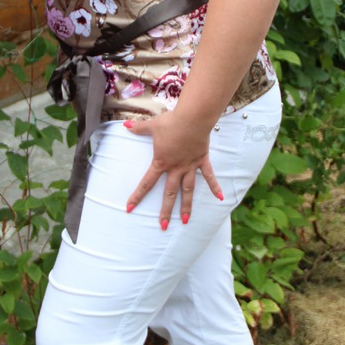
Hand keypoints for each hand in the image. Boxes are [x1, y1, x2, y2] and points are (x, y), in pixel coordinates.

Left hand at [123, 111, 222, 228]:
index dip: (137, 196)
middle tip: (163, 226)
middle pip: (169, 193)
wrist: (192, 118)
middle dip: (166, 211)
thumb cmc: (172, 122)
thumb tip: (124, 125)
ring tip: (186, 221)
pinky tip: (220, 198)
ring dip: (187, 206)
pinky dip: (214, 186)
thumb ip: (138, 128)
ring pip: (188, 190)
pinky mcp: (201, 160)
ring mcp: (190, 166)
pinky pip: (208, 176)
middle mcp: (176, 168)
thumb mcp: (152, 126)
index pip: (147, 183)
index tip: (130, 208)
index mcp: (161, 162)